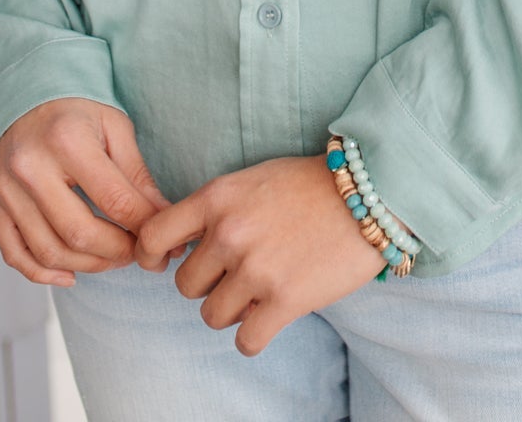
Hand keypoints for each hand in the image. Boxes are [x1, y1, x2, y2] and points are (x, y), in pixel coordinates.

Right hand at [0, 98, 169, 286]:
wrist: (27, 94)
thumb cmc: (77, 112)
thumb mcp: (115, 128)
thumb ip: (137, 176)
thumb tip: (162, 220)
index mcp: (67, 140)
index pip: (115, 200)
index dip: (144, 227)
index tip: (161, 238)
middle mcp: (30, 166)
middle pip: (79, 234)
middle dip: (118, 253)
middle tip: (139, 254)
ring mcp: (5, 188)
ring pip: (49, 252)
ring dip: (89, 267)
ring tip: (113, 259)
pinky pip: (15, 255)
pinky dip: (44, 275)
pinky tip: (72, 275)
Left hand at [133, 153, 402, 354]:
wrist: (370, 192)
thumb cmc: (309, 184)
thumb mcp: (251, 180)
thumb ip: (215, 209)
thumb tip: (181, 245)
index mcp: (217, 198)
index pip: (152, 236)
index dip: (152, 256)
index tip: (167, 262)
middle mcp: (229, 234)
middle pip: (185, 285)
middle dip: (208, 284)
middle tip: (238, 272)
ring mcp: (256, 269)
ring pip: (212, 316)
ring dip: (234, 310)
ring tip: (260, 290)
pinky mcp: (285, 301)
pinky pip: (245, 341)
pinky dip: (255, 335)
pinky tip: (271, 316)